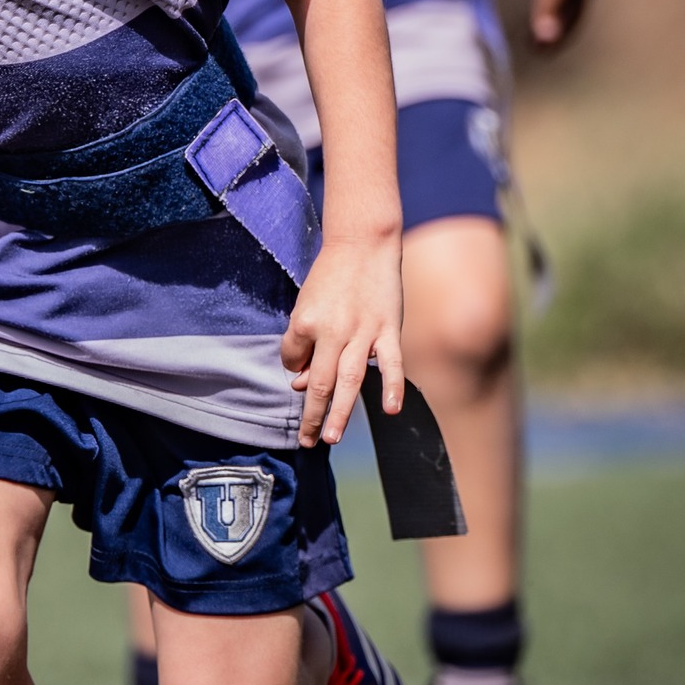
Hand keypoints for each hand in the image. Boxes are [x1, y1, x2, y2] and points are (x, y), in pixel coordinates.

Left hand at [280, 235, 403, 446]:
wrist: (362, 243)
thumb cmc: (330, 277)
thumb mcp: (305, 306)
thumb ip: (302, 343)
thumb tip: (298, 379)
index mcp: (305, 322)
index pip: (291, 360)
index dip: (293, 370)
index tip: (300, 374)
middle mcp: (332, 330)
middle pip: (318, 381)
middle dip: (311, 414)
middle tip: (307, 441)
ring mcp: (362, 331)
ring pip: (349, 379)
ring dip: (340, 411)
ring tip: (330, 437)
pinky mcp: (388, 328)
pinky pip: (390, 363)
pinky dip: (392, 386)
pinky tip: (391, 410)